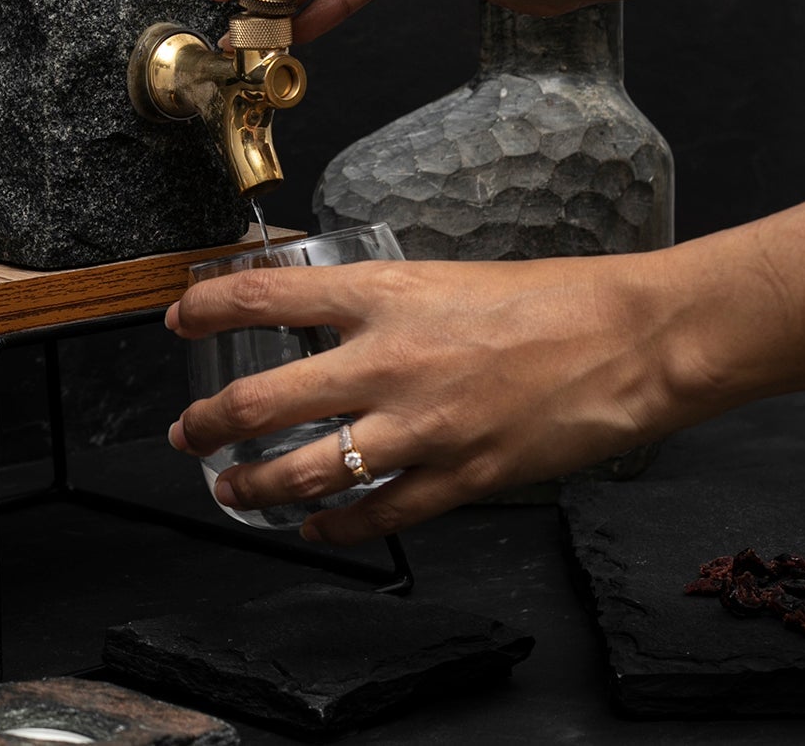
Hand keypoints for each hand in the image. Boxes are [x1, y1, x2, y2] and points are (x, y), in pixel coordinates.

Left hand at [164, 253, 677, 542]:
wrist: (627, 339)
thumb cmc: (543, 298)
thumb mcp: (438, 277)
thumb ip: (375, 303)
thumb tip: (318, 317)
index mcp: (382, 296)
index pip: (264, 297)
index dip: (207, 310)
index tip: (178, 321)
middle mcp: (388, 361)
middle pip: (264, 400)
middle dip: (208, 423)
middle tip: (186, 432)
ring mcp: (421, 427)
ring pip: (306, 470)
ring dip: (253, 484)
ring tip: (228, 486)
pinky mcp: (459, 478)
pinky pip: (377, 513)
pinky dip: (334, 526)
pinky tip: (316, 527)